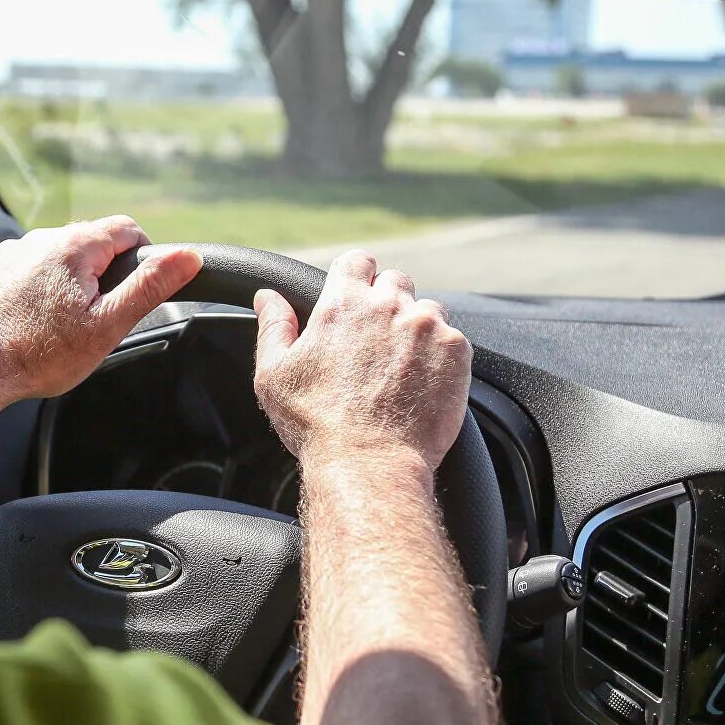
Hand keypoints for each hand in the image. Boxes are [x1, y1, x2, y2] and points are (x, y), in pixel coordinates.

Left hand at [0, 216, 201, 402]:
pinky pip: (22, 267)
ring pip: (53, 256)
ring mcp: (9, 251)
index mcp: (75, 246)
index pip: (127, 229)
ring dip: (63, 280)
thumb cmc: (40, 356)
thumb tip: (186, 257)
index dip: (140, 258)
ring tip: (55, 323)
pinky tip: (26, 319)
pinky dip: (30, 287)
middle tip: (92, 317)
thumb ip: (149, 286)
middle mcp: (39, 239)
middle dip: (98, 274)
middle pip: (88, 243)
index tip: (131, 290)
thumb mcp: (107, 326)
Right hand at [253, 250, 471, 472]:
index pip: (357, 261)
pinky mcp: (456, 352)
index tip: (357, 296)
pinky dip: (439, 356)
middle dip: (387, 303)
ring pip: (427, 310)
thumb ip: (273, 326)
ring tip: (400, 369)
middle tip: (376, 342)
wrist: (370, 463)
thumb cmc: (317, 424)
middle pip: (395, 281)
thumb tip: (268, 296)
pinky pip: (452, 339)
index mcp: (343, 303)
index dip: (356, 276)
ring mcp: (427, 326)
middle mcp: (389, 305)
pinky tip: (421, 383)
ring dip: (415, 329)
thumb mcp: (274, 375)